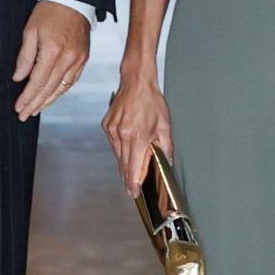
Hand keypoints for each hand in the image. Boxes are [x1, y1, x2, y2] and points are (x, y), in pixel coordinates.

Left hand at [13, 1, 89, 120]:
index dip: (27, 97)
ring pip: (62, 89)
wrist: (73, 0)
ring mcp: (78, 60)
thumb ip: (25, 57)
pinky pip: (71, 81)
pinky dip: (61, 92)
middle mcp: (67, 59)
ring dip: (48, 102)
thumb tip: (19, 78)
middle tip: (24, 115)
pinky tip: (52, 97)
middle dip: (35, 104)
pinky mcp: (83, 59)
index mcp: (52, 52)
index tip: (18, 107)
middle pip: (49, 89)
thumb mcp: (30, 31)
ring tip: (36, 110)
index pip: (37, 82)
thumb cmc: (49, 12)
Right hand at [103, 68, 172, 195]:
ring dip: (123, 164)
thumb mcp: (165, 124)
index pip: (134, 167)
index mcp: (138, 137)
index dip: (133, 182)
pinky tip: (125, 151)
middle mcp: (122, 135)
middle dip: (128, 177)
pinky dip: (119, 149)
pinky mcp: (107, 125)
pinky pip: (113, 143)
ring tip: (129, 173)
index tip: (133, 193)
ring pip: (117, 154)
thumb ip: (166, 146)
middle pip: (124, 163)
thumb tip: (168, 161)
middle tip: (131, 188)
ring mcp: (112, 130)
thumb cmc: (152, 101)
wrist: (136, 82)